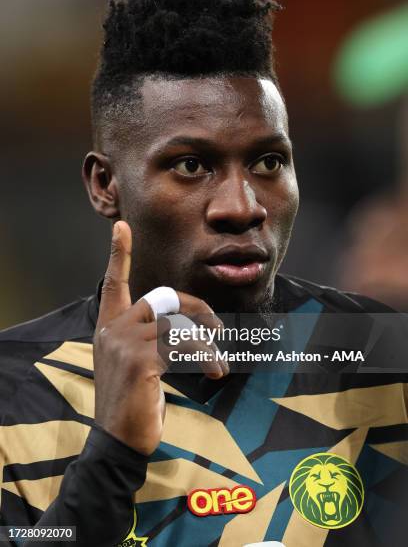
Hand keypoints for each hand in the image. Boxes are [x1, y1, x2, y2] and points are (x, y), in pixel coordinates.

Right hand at [93, 220, 227, 454]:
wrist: (120, 440)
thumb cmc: (134, 401)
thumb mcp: (136, 363)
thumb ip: (149, 337)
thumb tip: (183, 326)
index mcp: (109, 326)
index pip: (113, 282)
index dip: (119, 254)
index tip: (120, 226)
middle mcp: (113, 329)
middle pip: (164, 298)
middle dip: (196, 308)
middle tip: (217, 326)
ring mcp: (124, 342)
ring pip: (179, 325)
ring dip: (206, 343)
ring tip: (218, 362)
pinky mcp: (140, 359)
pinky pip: (184, 345)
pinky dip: (207, 357)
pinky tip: (215, 372)